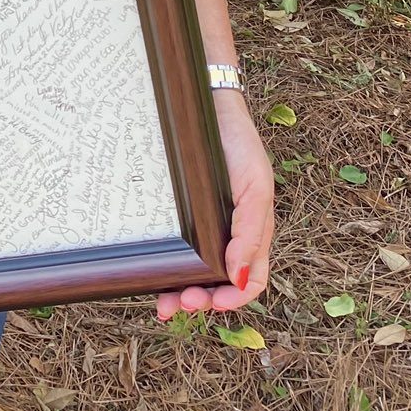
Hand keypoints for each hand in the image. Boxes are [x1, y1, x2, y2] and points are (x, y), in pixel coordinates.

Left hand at [156, 89, 274, 320]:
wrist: (208, 106)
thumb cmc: (238, 144)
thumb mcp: (256, 185)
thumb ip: (251, 231)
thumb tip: (238, 278)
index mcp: (253, 232)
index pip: (251, 281)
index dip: (235, 299)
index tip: (214, 305)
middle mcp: (228, 233)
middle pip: (218, 283)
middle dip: (201, 300)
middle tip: (180, 303)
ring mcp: (203, 224)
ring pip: (195, 271)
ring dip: (180, 292)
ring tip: (164, 303)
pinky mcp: (181, 212)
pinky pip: (176, 247)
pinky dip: (167, 267)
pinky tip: (154, 275)